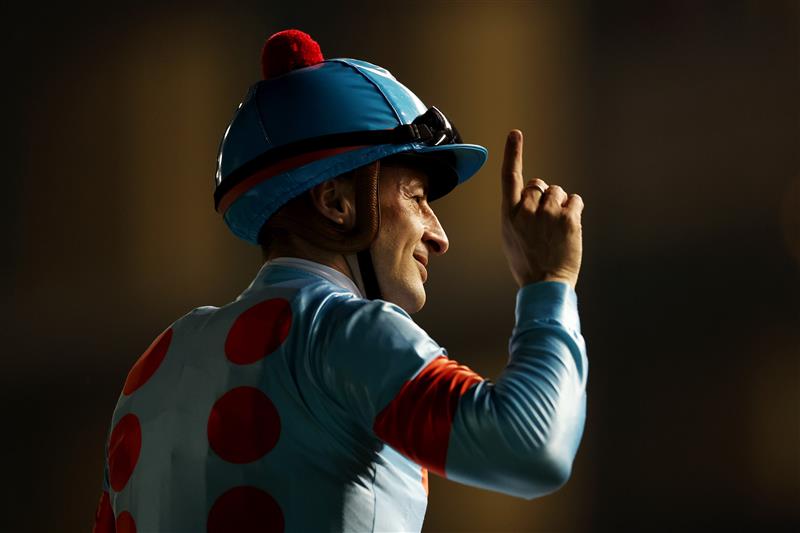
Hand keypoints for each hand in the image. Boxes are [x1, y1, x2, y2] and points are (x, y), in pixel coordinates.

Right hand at [500, 130, 583, 289]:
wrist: (544, 284)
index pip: (510, 177)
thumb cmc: (528, 264)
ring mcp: (548, 213)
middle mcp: (527, 210)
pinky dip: (575, 210)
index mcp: (509, 214)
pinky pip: (575, 200)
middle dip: (545, 195)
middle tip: (547, 219)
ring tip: (557, 228)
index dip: (513, 153)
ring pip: (558, 191)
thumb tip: (533, 196)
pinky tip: (569, 227)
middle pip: (539, 184)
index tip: (515, 134)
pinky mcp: (568, 218)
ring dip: (560, 204)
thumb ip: (519, 214)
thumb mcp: (511, 238)